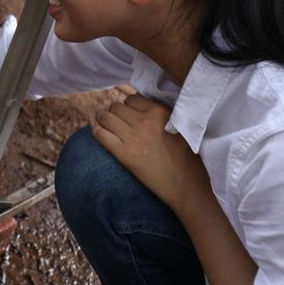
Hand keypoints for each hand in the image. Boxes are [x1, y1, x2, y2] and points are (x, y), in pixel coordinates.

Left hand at [92, 94, 210, 212]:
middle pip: (116, 106)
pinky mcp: (124, 154)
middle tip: (117, 122)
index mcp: (161, 112)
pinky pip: (100, 134)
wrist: (187, 186)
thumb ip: (161, 114)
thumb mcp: (180, 126)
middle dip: (115, 112)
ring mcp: (133, 138)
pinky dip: (97, 131)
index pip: (132, 98)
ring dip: (102, 119)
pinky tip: (100, 133)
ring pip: (105, 116)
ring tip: (105, 125)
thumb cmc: (187, 157)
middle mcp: (145, 122)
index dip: (129, 106)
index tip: (130, 115)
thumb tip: (139, 105)